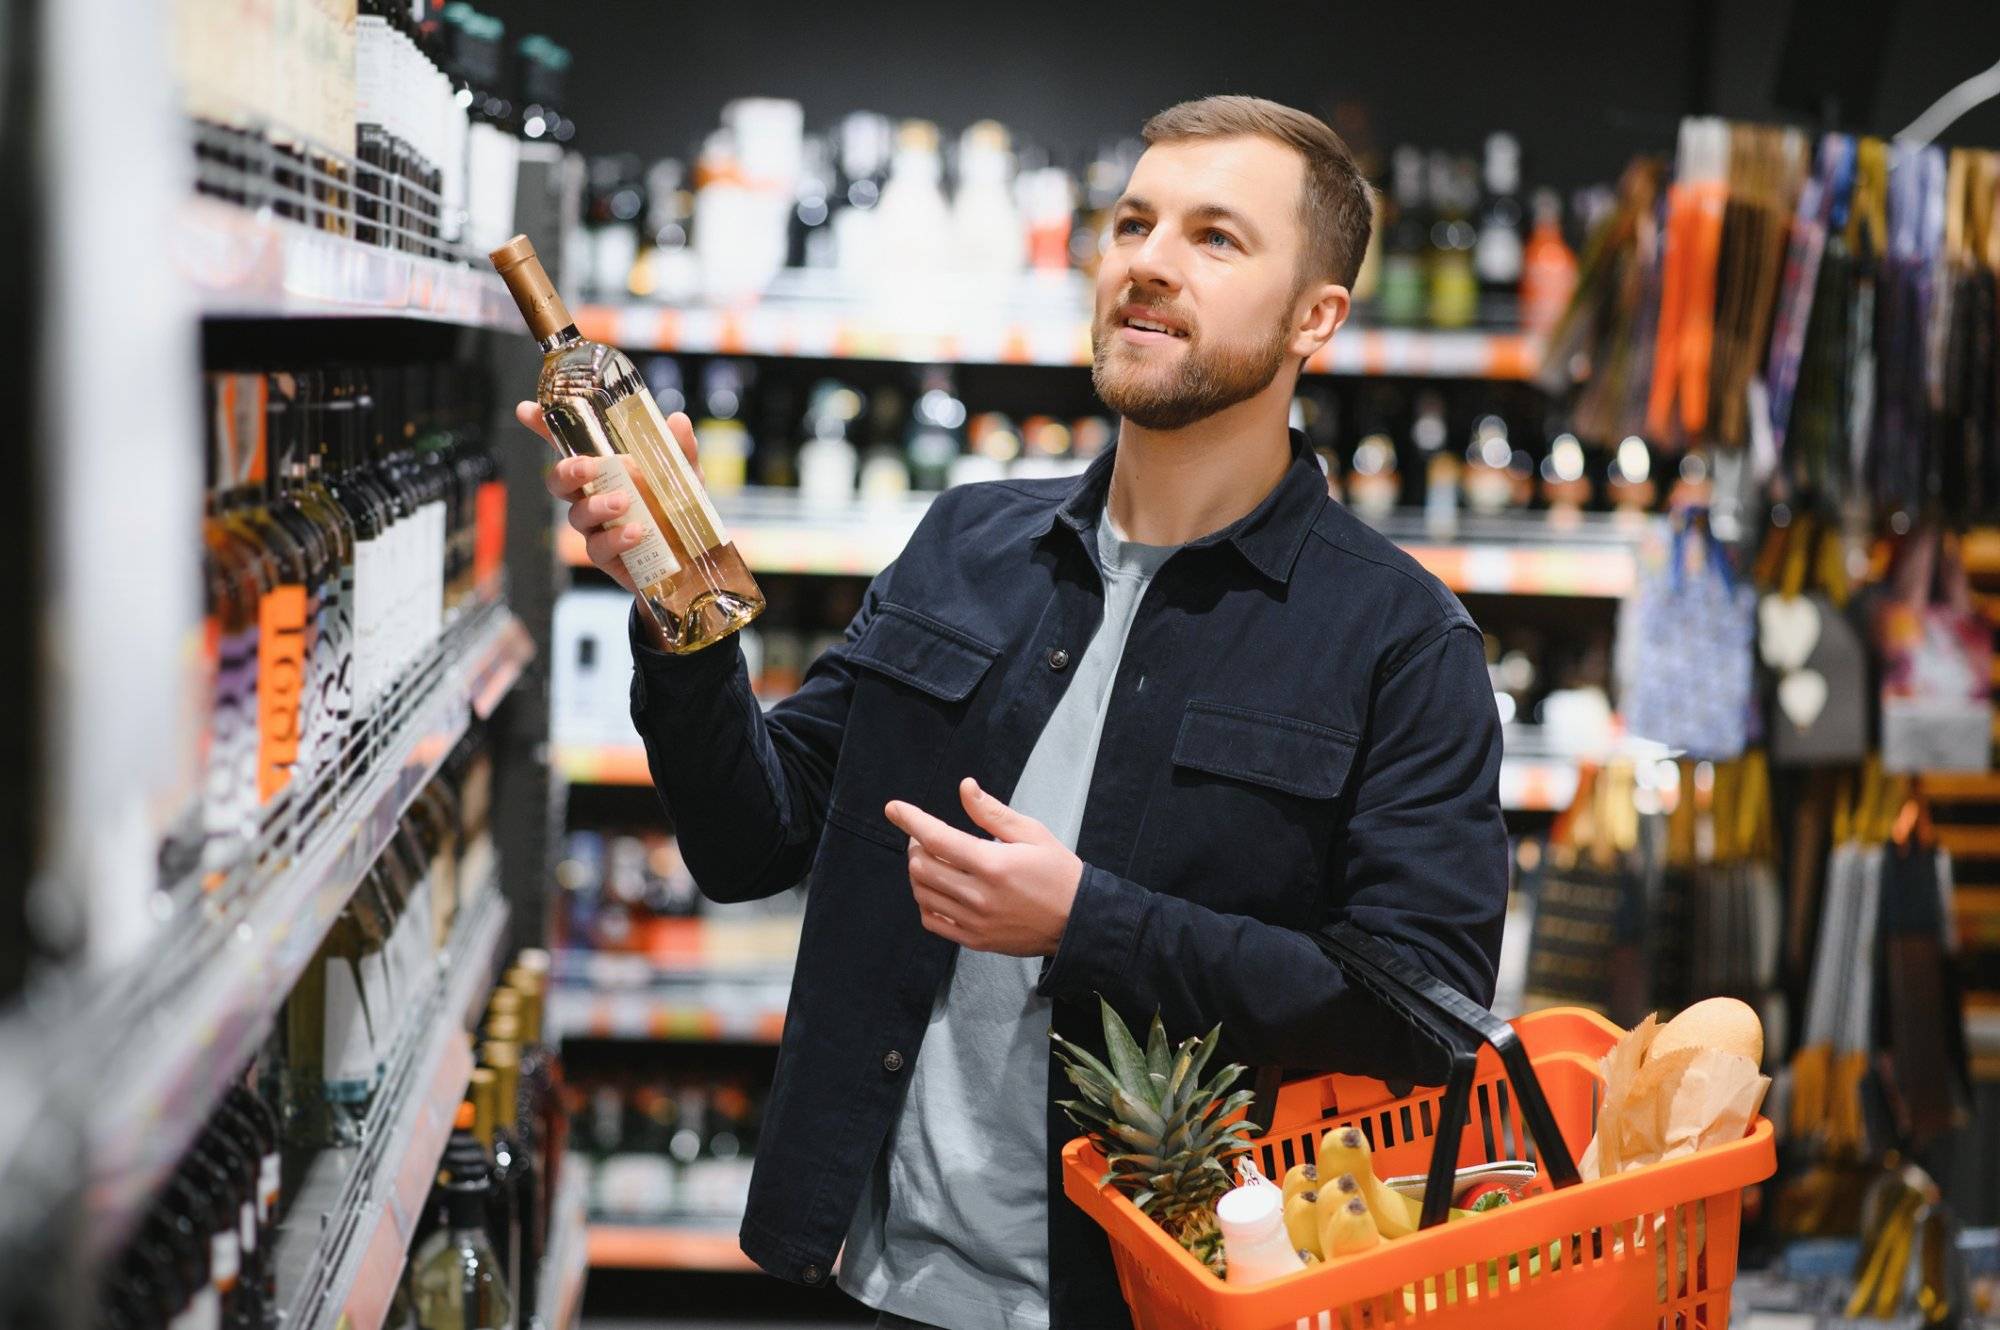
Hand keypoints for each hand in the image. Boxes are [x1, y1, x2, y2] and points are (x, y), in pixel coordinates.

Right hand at [518, 400, 699, 593]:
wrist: (695, 558)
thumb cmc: (678, 509)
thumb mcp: (685, 475)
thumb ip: (680, 449)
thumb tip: (677, 420)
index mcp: (605, 468)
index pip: (569, 444)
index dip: (544, 427)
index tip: (527, 410)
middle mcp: (592, 495)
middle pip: (559, 481)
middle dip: (567, 471)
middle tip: (588, 467)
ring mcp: (596, 527)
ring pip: (577, 514)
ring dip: (597, 505)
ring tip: (623, 502)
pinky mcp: (606, 555)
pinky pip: (599, 547)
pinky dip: (616, 538)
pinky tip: (636, 532)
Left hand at [885, 778, 1081, 957]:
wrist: (1077, 921)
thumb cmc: (1057, 872)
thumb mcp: (1032, 833)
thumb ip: (992, 812)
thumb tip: (964, 787)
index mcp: (993, 864)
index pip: (937, 837)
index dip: (910, 819)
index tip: (894, 808)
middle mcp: (979, 895)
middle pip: (921, 867)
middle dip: (915, 844)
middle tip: (925, 836)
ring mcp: (975, 921)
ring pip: (922, 893)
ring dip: (918, 872)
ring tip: (932, 859)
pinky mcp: (975, 940)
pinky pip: (932, 921)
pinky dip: (925, 901)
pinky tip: (938, 888)